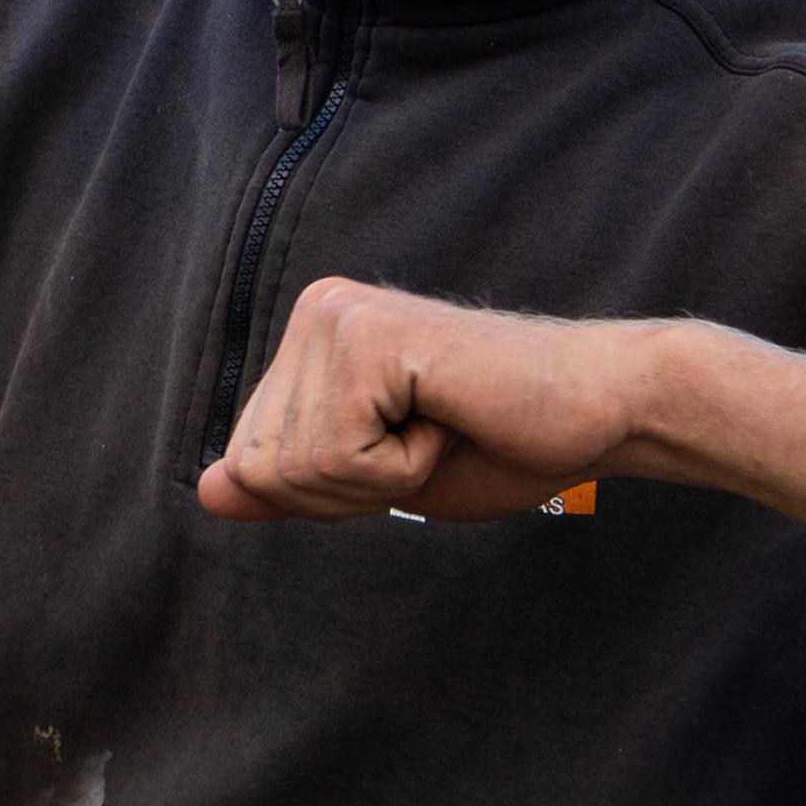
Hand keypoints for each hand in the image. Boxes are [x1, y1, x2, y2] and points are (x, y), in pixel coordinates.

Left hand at [196, 280, 657, 523]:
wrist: (597, 412)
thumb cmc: (498, 442)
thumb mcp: (375, 479)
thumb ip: (293, 483)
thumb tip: (208, 491)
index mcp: (310, 339)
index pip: (252, 459)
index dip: (328, 492)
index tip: (403, 450)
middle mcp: (314, 313)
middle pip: (264, 466)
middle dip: (349, 489)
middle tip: (428, 440)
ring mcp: (337, 317)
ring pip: (298, 467)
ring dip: (381, 478)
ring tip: (441, 425)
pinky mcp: (370, 337)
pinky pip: (342, 455)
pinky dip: (403, 467)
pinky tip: (448, 419)